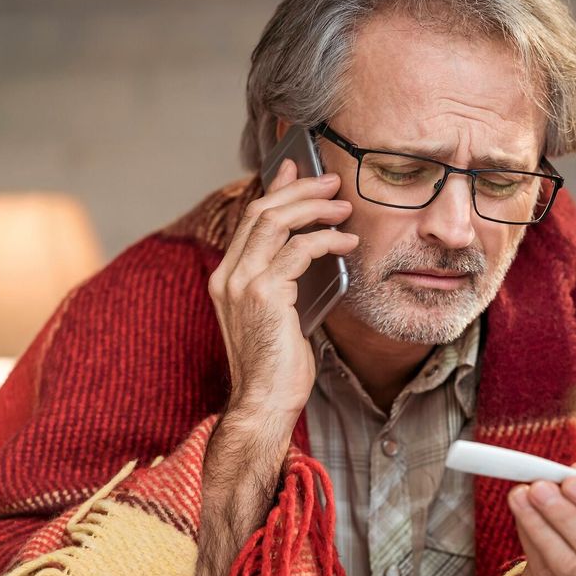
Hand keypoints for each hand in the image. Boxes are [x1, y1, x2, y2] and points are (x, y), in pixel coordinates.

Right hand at [187, 160, 358, 575]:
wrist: (264, 404)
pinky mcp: (263, 295)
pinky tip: (347, 242)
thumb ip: (289, 277)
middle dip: (300, 190)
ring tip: (344, 207)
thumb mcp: (282, 312)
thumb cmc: (277, 365)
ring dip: (315, 208)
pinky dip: (326, 239)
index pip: (250, 218)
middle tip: (332, 184)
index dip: (277, 189)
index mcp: (227, 277)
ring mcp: (241, 283)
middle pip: (262, 210)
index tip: (299, 170)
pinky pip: (298, 250)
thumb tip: (309, 245)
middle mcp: (227, 275)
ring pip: (276, 221)